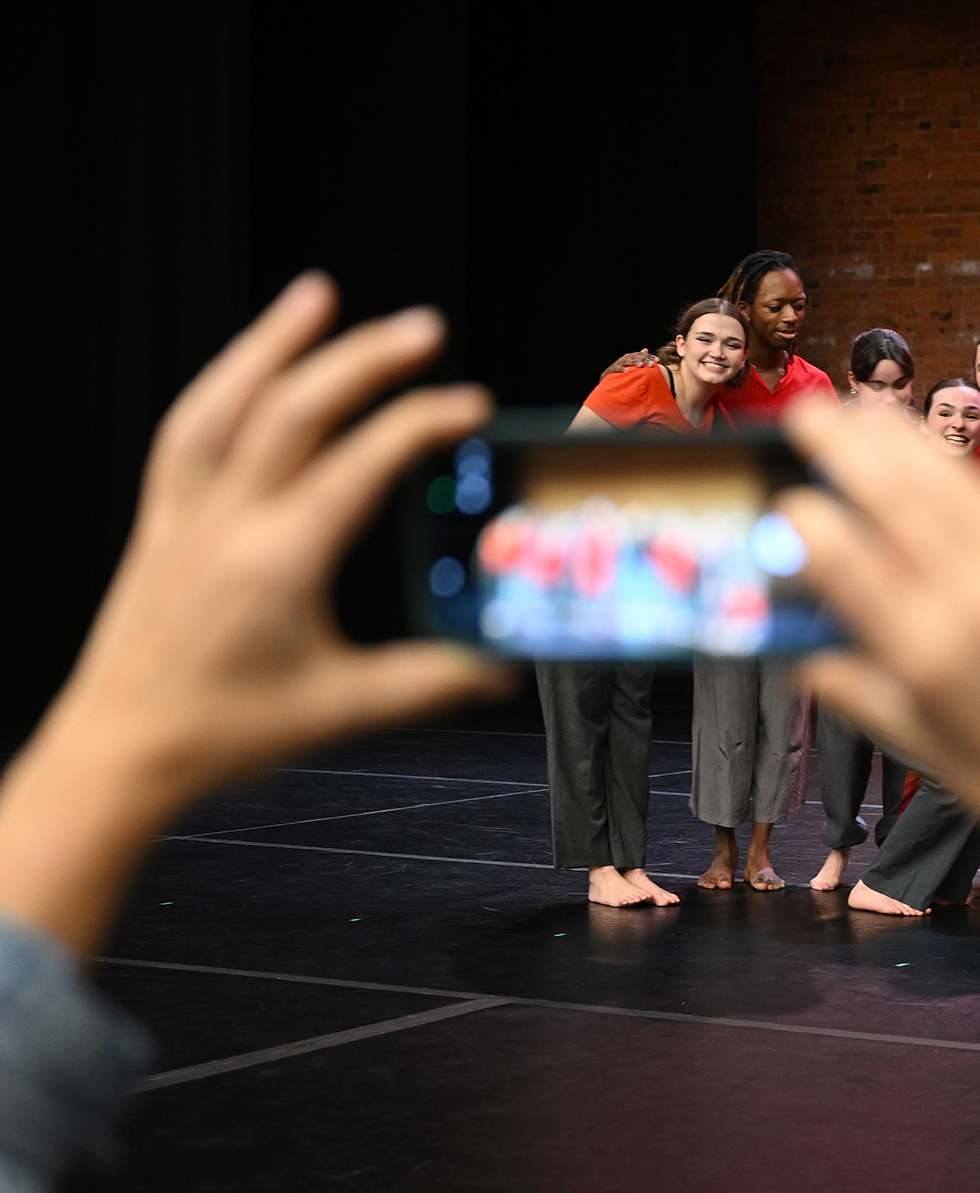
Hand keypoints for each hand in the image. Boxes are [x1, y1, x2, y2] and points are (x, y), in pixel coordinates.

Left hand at [0, 273, 508, 955]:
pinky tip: (249, 366)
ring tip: (318, 295)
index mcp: (277, 563)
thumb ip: (428, 682)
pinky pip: (187, 432)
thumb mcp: (341, 710)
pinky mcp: (161, 522)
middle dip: (363, 360)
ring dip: (274, 342)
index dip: (420, 425)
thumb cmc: (222, 733)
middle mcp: (226, 524)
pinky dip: (222, 385)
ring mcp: (185, 515)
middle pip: (294, 411)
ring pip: (226, 403)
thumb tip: (498, 669)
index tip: (470, 404)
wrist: (122, 749)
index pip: (359, 467)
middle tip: (423, 329)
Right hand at [602, 350, 655, 377]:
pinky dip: (623, 369)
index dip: (650, 356)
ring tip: (641, 365)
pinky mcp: (614, 368)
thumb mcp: (632, 362)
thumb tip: (646, 349)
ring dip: (635, 363)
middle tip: (652, 364)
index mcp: (632, 356)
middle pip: (637, 357)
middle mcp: (626, 357)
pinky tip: (628, 371)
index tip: (658, 360)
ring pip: (628, 361)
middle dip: (645, 360)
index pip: (642, 355)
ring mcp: (620, 362)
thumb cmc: (623, 367)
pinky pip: (619, 368)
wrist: (609, 373)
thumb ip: (639, 356)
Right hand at [778, 403, 979, 860]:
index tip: (785, 504)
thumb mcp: (922, 747)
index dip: (804, 520)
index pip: (842, 557)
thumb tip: (794, 650)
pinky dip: (957, 472)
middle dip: (843, 443)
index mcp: (926, 655)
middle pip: (894, 494)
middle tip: (806, 412)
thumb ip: (855, 689)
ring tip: (860, 412)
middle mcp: (976, 601)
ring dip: (898, 439)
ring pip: (949, 482)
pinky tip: (933, 459)